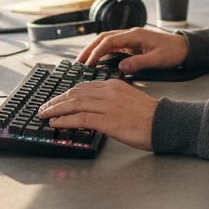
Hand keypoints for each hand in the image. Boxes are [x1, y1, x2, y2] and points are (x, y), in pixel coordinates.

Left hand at [38, 80, 156, 150]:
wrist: (165, 124)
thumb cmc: (149, 117)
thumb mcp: (128, 100)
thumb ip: (110, 100)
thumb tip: (92, 109)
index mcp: (113, 85)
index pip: (83, 87)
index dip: (65, 94)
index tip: (55, 100)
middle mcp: (109, 92)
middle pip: (75, 93)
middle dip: (56, 101)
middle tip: (44, 107)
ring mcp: (108, 106)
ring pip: (74, 104)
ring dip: (55, 110)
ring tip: (44, 115)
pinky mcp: (109, 121)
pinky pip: (80, 119)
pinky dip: (65, 120)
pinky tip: (56, 123)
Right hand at [76, 26, 188, 72]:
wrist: (184, 48)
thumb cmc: (173, 52)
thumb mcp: (157, 59)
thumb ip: (139, 63)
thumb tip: (121, 67)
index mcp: (135, 35)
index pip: (109, 40)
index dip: (96, 52)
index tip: (88, 64)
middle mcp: (130, 34)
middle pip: (103, 38)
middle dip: (89, 49)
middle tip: (77, 62)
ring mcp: (131, 38)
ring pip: (107, 41)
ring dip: (94, 50)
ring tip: (83, 62)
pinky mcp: (132, 44)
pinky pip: (113, 46)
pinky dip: (103, 52)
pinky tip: (97, 61)